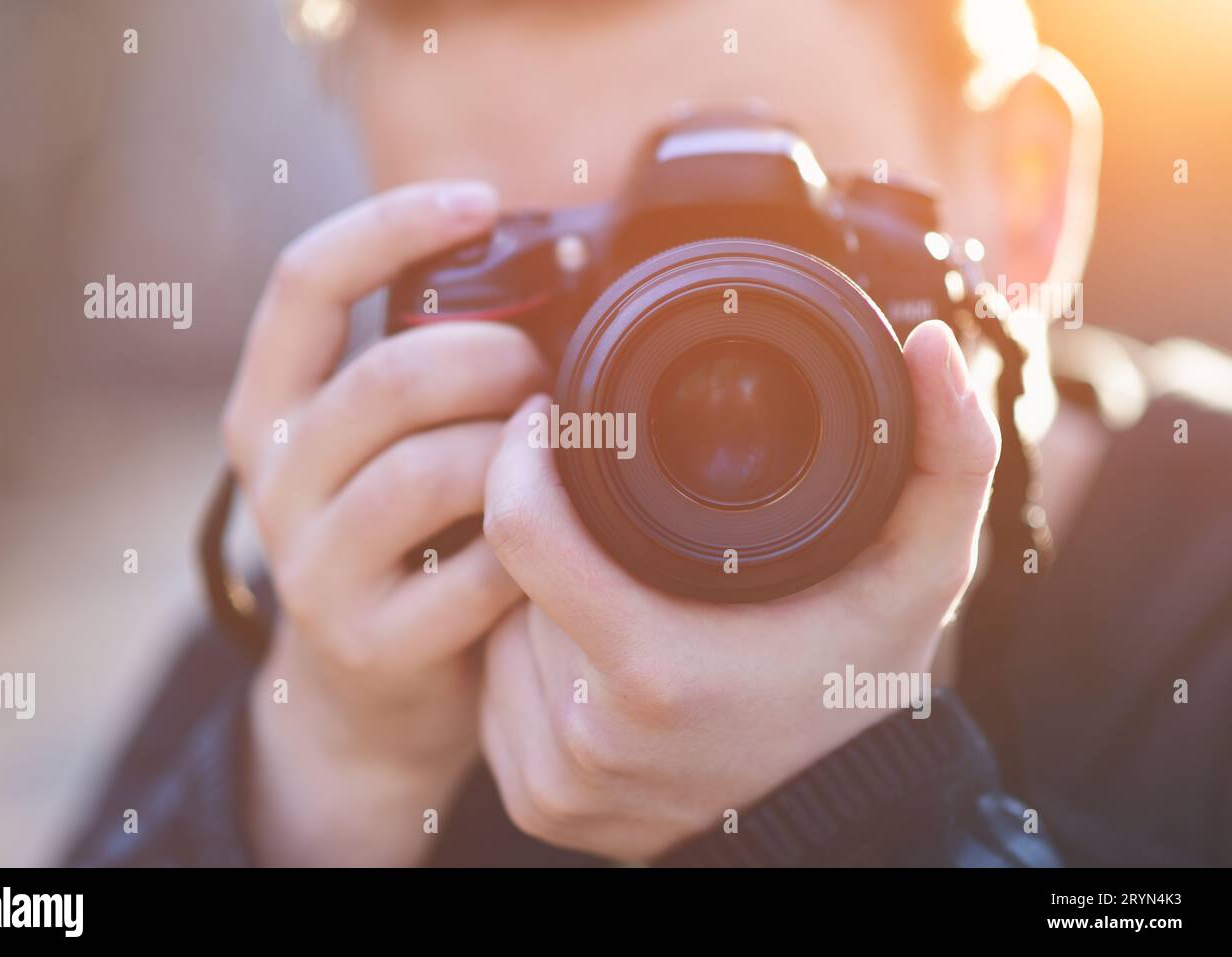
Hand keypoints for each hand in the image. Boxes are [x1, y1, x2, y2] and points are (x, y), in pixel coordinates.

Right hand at [221, 181, 548, 863]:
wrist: (367, 693)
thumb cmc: (402, 538)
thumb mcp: (382, 442)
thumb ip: (424, 367)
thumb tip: (550, 271)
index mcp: (270, 406)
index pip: (305, 283)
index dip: (392, 224)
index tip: (483, 201)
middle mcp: (275, 478)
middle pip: (391, 377)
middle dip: (498, 359)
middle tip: (550, 373)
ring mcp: (314, 566)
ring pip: (430, 472)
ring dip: (519, 452)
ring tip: (558, 448)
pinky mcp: (370, 642)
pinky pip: (476, 572)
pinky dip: (533, 542)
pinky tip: (554, 534)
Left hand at [477, 320, 999, 859]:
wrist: (838, 822)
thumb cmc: (864, 687)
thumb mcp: (921, 574)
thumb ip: (945, 458)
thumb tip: (930, 343)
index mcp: (656, 670)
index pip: (523, 528)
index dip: (523, 455)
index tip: (550, 420)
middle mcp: (588, 735)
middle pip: (516, 579)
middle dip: (553, 528)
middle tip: (609, 514)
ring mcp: (555, 779)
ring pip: (500, 634)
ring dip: (538, 594)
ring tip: (617, 587)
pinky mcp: (539, 802)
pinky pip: (497, 696)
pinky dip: (531, 659)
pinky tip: (592, 654)